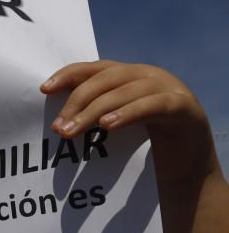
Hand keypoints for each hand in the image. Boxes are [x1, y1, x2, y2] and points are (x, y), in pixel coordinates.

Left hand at [41, 61, 213, 181]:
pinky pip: (152, 106)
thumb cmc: (145, 144)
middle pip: (105, 80)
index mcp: (128, 75)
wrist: (188, 163)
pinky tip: (108, 125)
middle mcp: (147, 75)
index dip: (69, 75)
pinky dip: (128, 113)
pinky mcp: (182, 106)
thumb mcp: (116, 126)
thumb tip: (56, 124)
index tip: (45, 89)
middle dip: (77, 102)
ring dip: (94, 112)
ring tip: (73, 130)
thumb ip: (94, 116)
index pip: (94, 68)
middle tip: (59, 127)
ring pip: (124, 93)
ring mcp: (167, 87)